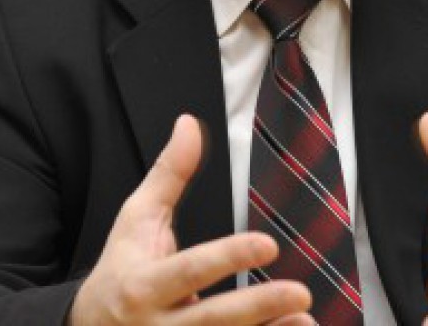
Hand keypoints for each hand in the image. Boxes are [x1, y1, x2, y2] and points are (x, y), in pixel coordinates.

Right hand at [68, 114, 312, 325]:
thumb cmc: (121, 267)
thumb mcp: (137, 219)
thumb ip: (169, 174)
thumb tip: (190, 123)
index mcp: (143, 285)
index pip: (190, 270)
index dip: (228, 257)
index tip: (269, 244)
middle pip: (211, 320)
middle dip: (258, 307)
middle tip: (301, 292)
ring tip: (306, 322)